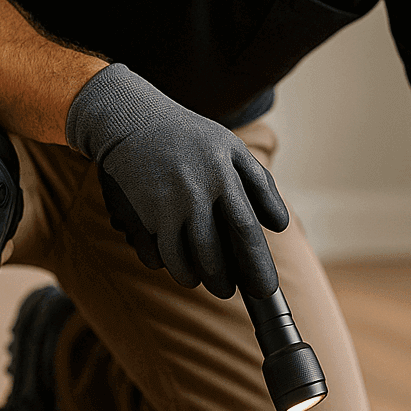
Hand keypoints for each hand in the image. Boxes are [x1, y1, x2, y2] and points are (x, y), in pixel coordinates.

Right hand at [67, 63, 288, 298]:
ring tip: (208, 284)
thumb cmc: (189, 137)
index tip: (265, 289)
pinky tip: (182, 270)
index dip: (257, 263)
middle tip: (230, 292)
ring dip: (199, 278)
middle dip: (224, 279)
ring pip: (186, 258)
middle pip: (215, 252)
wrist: (131, 119)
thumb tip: (278, 225)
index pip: (246, 228)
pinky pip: (160, 253)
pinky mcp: (144, 211)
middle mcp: (197, 190)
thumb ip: (259, 185)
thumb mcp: (230, 148)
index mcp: (224, 173)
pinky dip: (173, 266)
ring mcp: (168, 202)